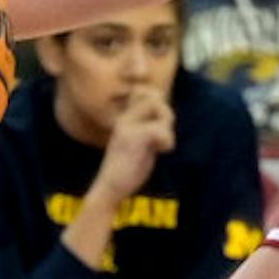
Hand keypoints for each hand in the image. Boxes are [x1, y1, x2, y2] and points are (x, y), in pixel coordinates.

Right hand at [96, 84, 174, 199]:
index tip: (157, 122)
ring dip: (168, 132)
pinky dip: (168, 142)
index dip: (158, 101)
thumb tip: (166, 110)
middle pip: (157, 98)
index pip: (144, 91)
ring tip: (159, 146)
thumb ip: (149, 125)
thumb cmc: (127, 168)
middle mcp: (125, 118)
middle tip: (161, 136)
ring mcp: (128, 126)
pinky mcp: (133, 138)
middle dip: (166, 116)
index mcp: (125, 117)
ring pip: (164, 114)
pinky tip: (161, 151)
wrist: (110, 187)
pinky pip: (162, 131)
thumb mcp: (138, 141)